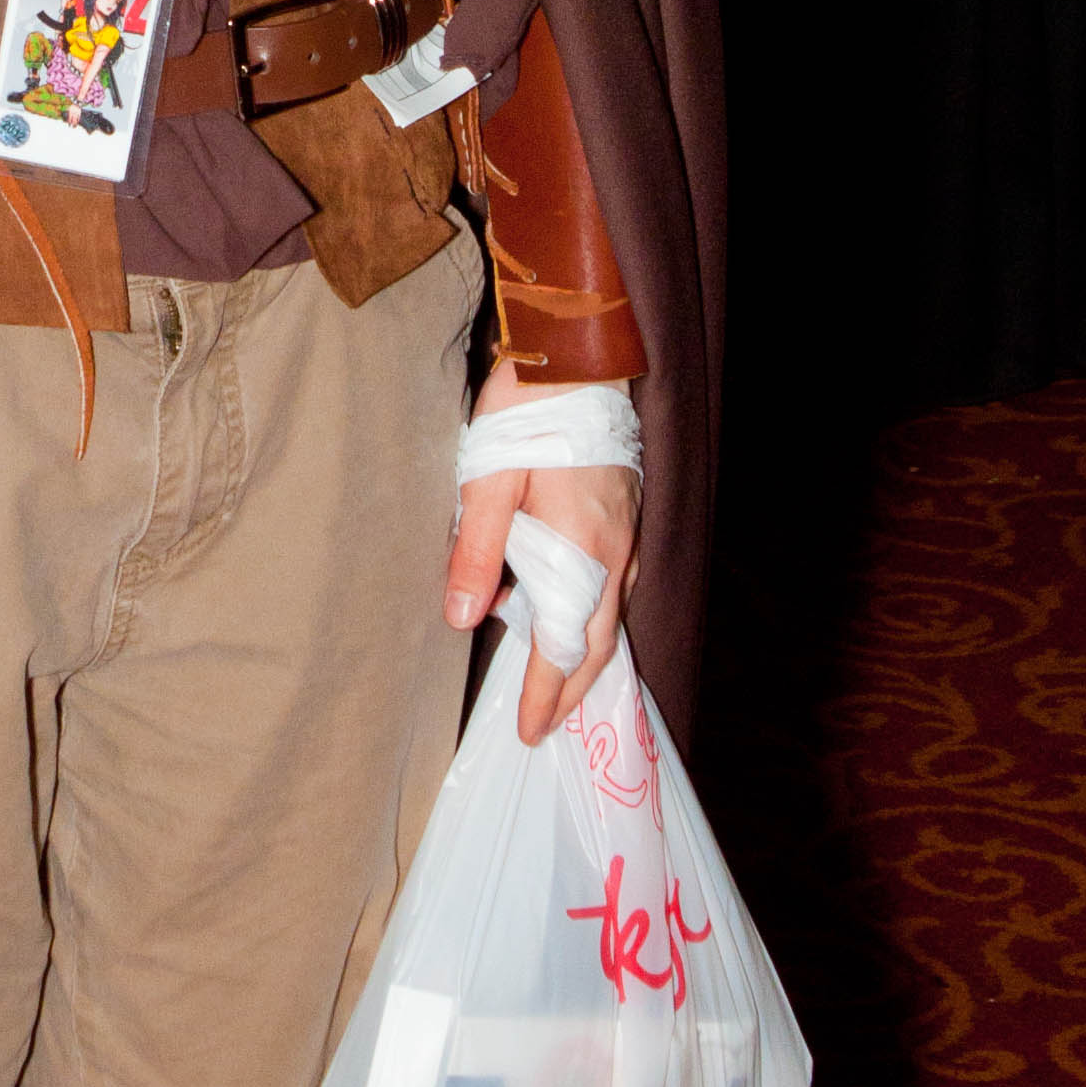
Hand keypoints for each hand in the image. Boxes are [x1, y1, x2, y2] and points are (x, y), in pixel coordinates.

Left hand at [442, 360, 641, 747]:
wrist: (580, 356)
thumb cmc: (528, 411)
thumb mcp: (486, 481)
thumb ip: (475, 553)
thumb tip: (460, 618)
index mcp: (581, 549)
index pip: (566, 645)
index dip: (549, 693)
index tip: (532, 731)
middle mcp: (613, 550)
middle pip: (598, 642)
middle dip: (573, 691)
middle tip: (544, 725)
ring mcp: (625, 532)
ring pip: (609, 616)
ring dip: (583, 656)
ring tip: (554, 685)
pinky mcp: (625, 514)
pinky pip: (614, 586)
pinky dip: (593, 618)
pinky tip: (568, 615)